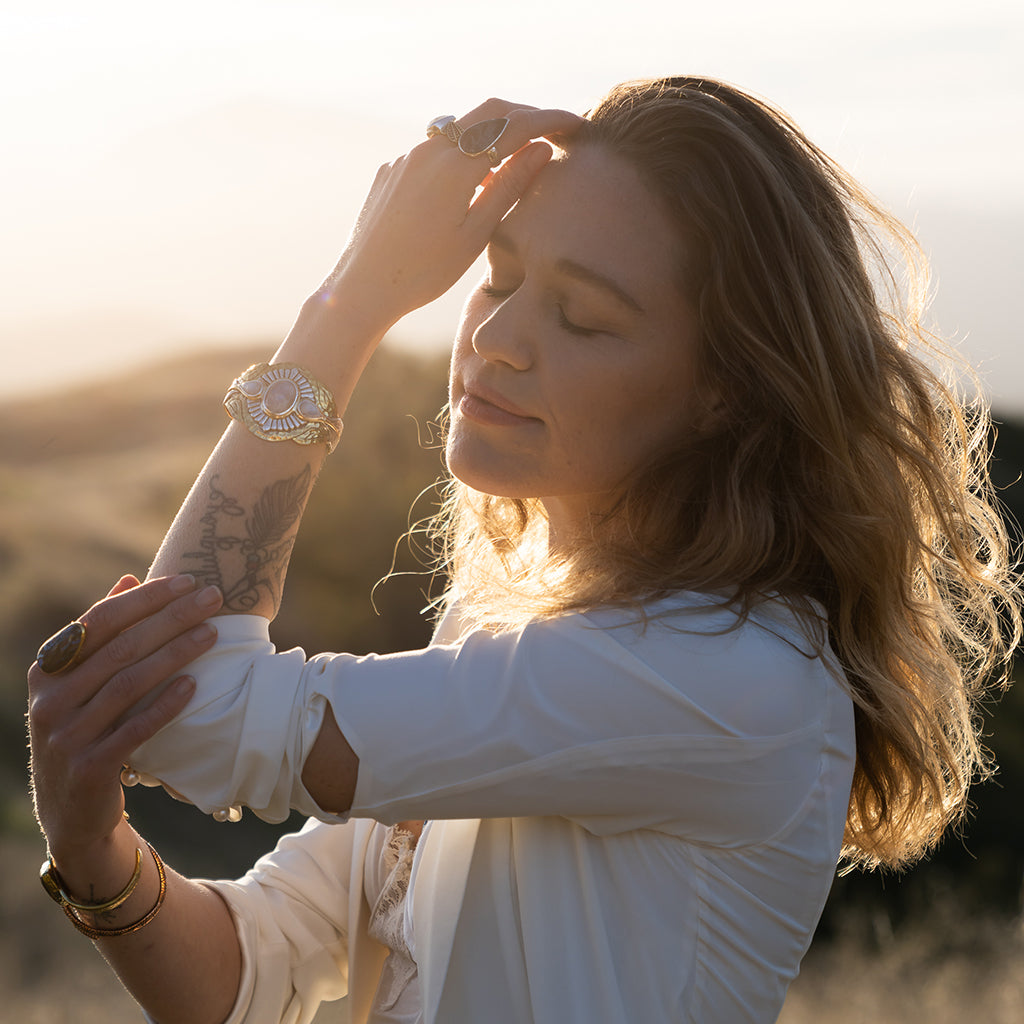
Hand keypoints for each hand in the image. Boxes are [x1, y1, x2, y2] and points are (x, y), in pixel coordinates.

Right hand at [28, 574, 222, 858]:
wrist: (73, 812)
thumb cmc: (87, 731)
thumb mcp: (82, 682)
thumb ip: (102, 633)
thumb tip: (129, 577)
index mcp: (47, 670)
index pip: (99, 620)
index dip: (145, 598)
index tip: (188, 580)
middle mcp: (49, 700)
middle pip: (120, 647)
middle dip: (171, 617)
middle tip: (214, 598)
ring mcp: (65, 736)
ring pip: (128, 684)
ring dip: (175, 653)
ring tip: (212, 633)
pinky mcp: (88, 768)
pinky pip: (134, 729)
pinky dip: (165, 705)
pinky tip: (194, 684)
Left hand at [319, 99, 582, 332]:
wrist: (362, 287)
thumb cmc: (424, 272)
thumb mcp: (476, 234)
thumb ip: (510, 187)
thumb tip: (542, 149)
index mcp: (455, 165)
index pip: (514, 125)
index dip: (550, 120)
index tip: (577, 125)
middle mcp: (428, 150)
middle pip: (488, 112)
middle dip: (524, 115)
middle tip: (552, 131)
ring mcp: (406, 157)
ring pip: (459, 131)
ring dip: (491, 137)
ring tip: (512, 163)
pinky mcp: (391, 171)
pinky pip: (433, 151)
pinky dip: (460, 157)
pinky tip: (466, 187)